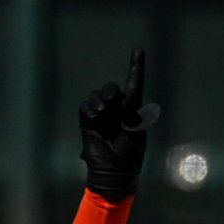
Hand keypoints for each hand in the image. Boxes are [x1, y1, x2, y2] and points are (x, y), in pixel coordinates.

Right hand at [79, 46, 159, 199]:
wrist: (113, 173)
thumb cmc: (129, 156)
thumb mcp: (136, 135)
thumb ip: (131, 116)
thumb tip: (121, 101)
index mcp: (132, 110)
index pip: (134, 85)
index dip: (136, 67)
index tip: (138, 50)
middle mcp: (116, 109)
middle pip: (111, 88)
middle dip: (110, 92)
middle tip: (111, 105)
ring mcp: (101, 114)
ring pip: (97, 96)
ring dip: (99, 104)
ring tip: (103, 118)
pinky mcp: (88, 121)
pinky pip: (86, 106)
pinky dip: (90, 110)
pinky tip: (94, 120)